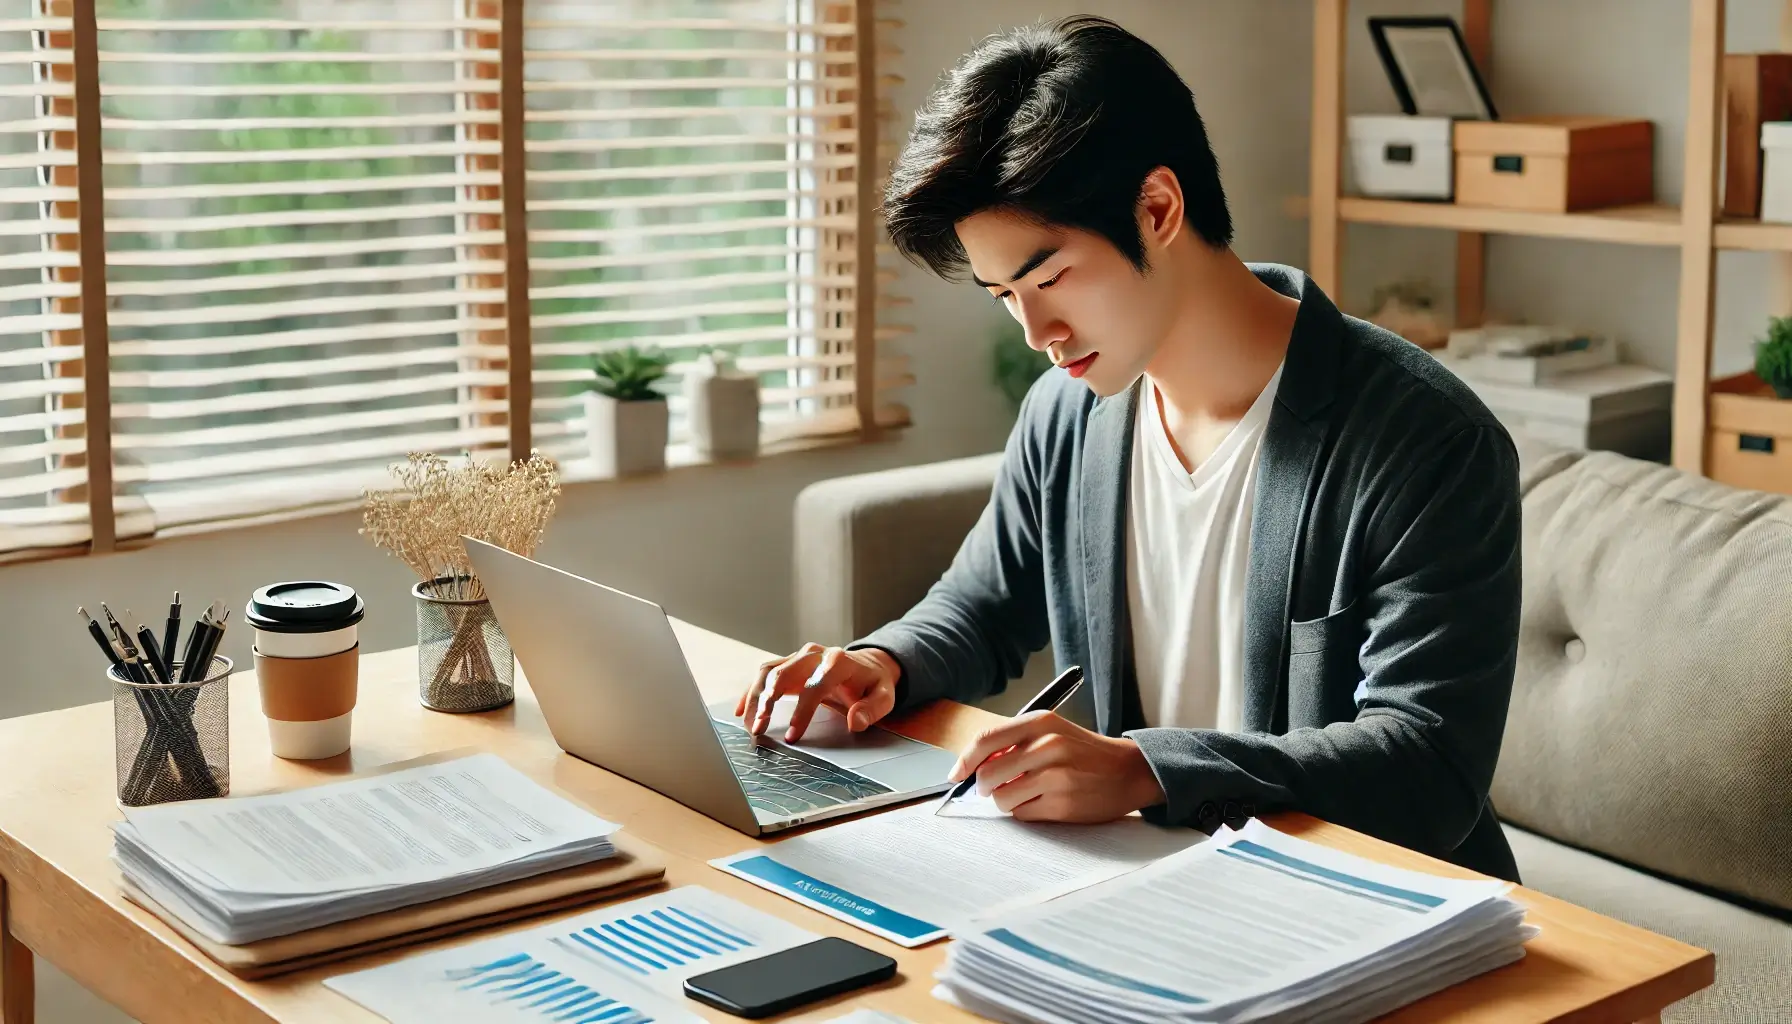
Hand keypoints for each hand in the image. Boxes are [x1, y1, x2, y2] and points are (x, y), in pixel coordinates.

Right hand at [735, 643, 900, 742]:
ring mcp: (798, 656)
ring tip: (750, 725)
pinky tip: (742, 710)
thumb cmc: (872, 684)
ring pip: (769, 672)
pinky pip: (764, 672)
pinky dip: (750, 690)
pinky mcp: (788, 662)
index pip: (815, 686)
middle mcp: (814, 654)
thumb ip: (872, 709)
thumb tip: (856, 722)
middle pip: (784, 674)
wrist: (867, 666)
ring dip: (755, 698)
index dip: (802, 712)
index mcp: (839, 661)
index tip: (792, 736)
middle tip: (759, 729)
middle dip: (768, 702)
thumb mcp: (883, 697)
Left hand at [949, 712, 1164, 822]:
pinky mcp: (1063, 804)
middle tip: (995, 788)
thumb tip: (972, 765)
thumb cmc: (1084, 752)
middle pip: (987, 775)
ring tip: (1027, 794)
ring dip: (1007, 801)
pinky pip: (1023, 815)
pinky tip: (1046, 802)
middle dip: (985, 787)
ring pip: (1002, 798)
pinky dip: (1027, 812)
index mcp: (1040, 722)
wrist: (1130, 771)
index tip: (956, 775)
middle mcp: (1047, 746)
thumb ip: (1014, 742)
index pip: (985, 740)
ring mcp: (1056, 776)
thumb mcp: (1051, 732)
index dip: (964, 761)